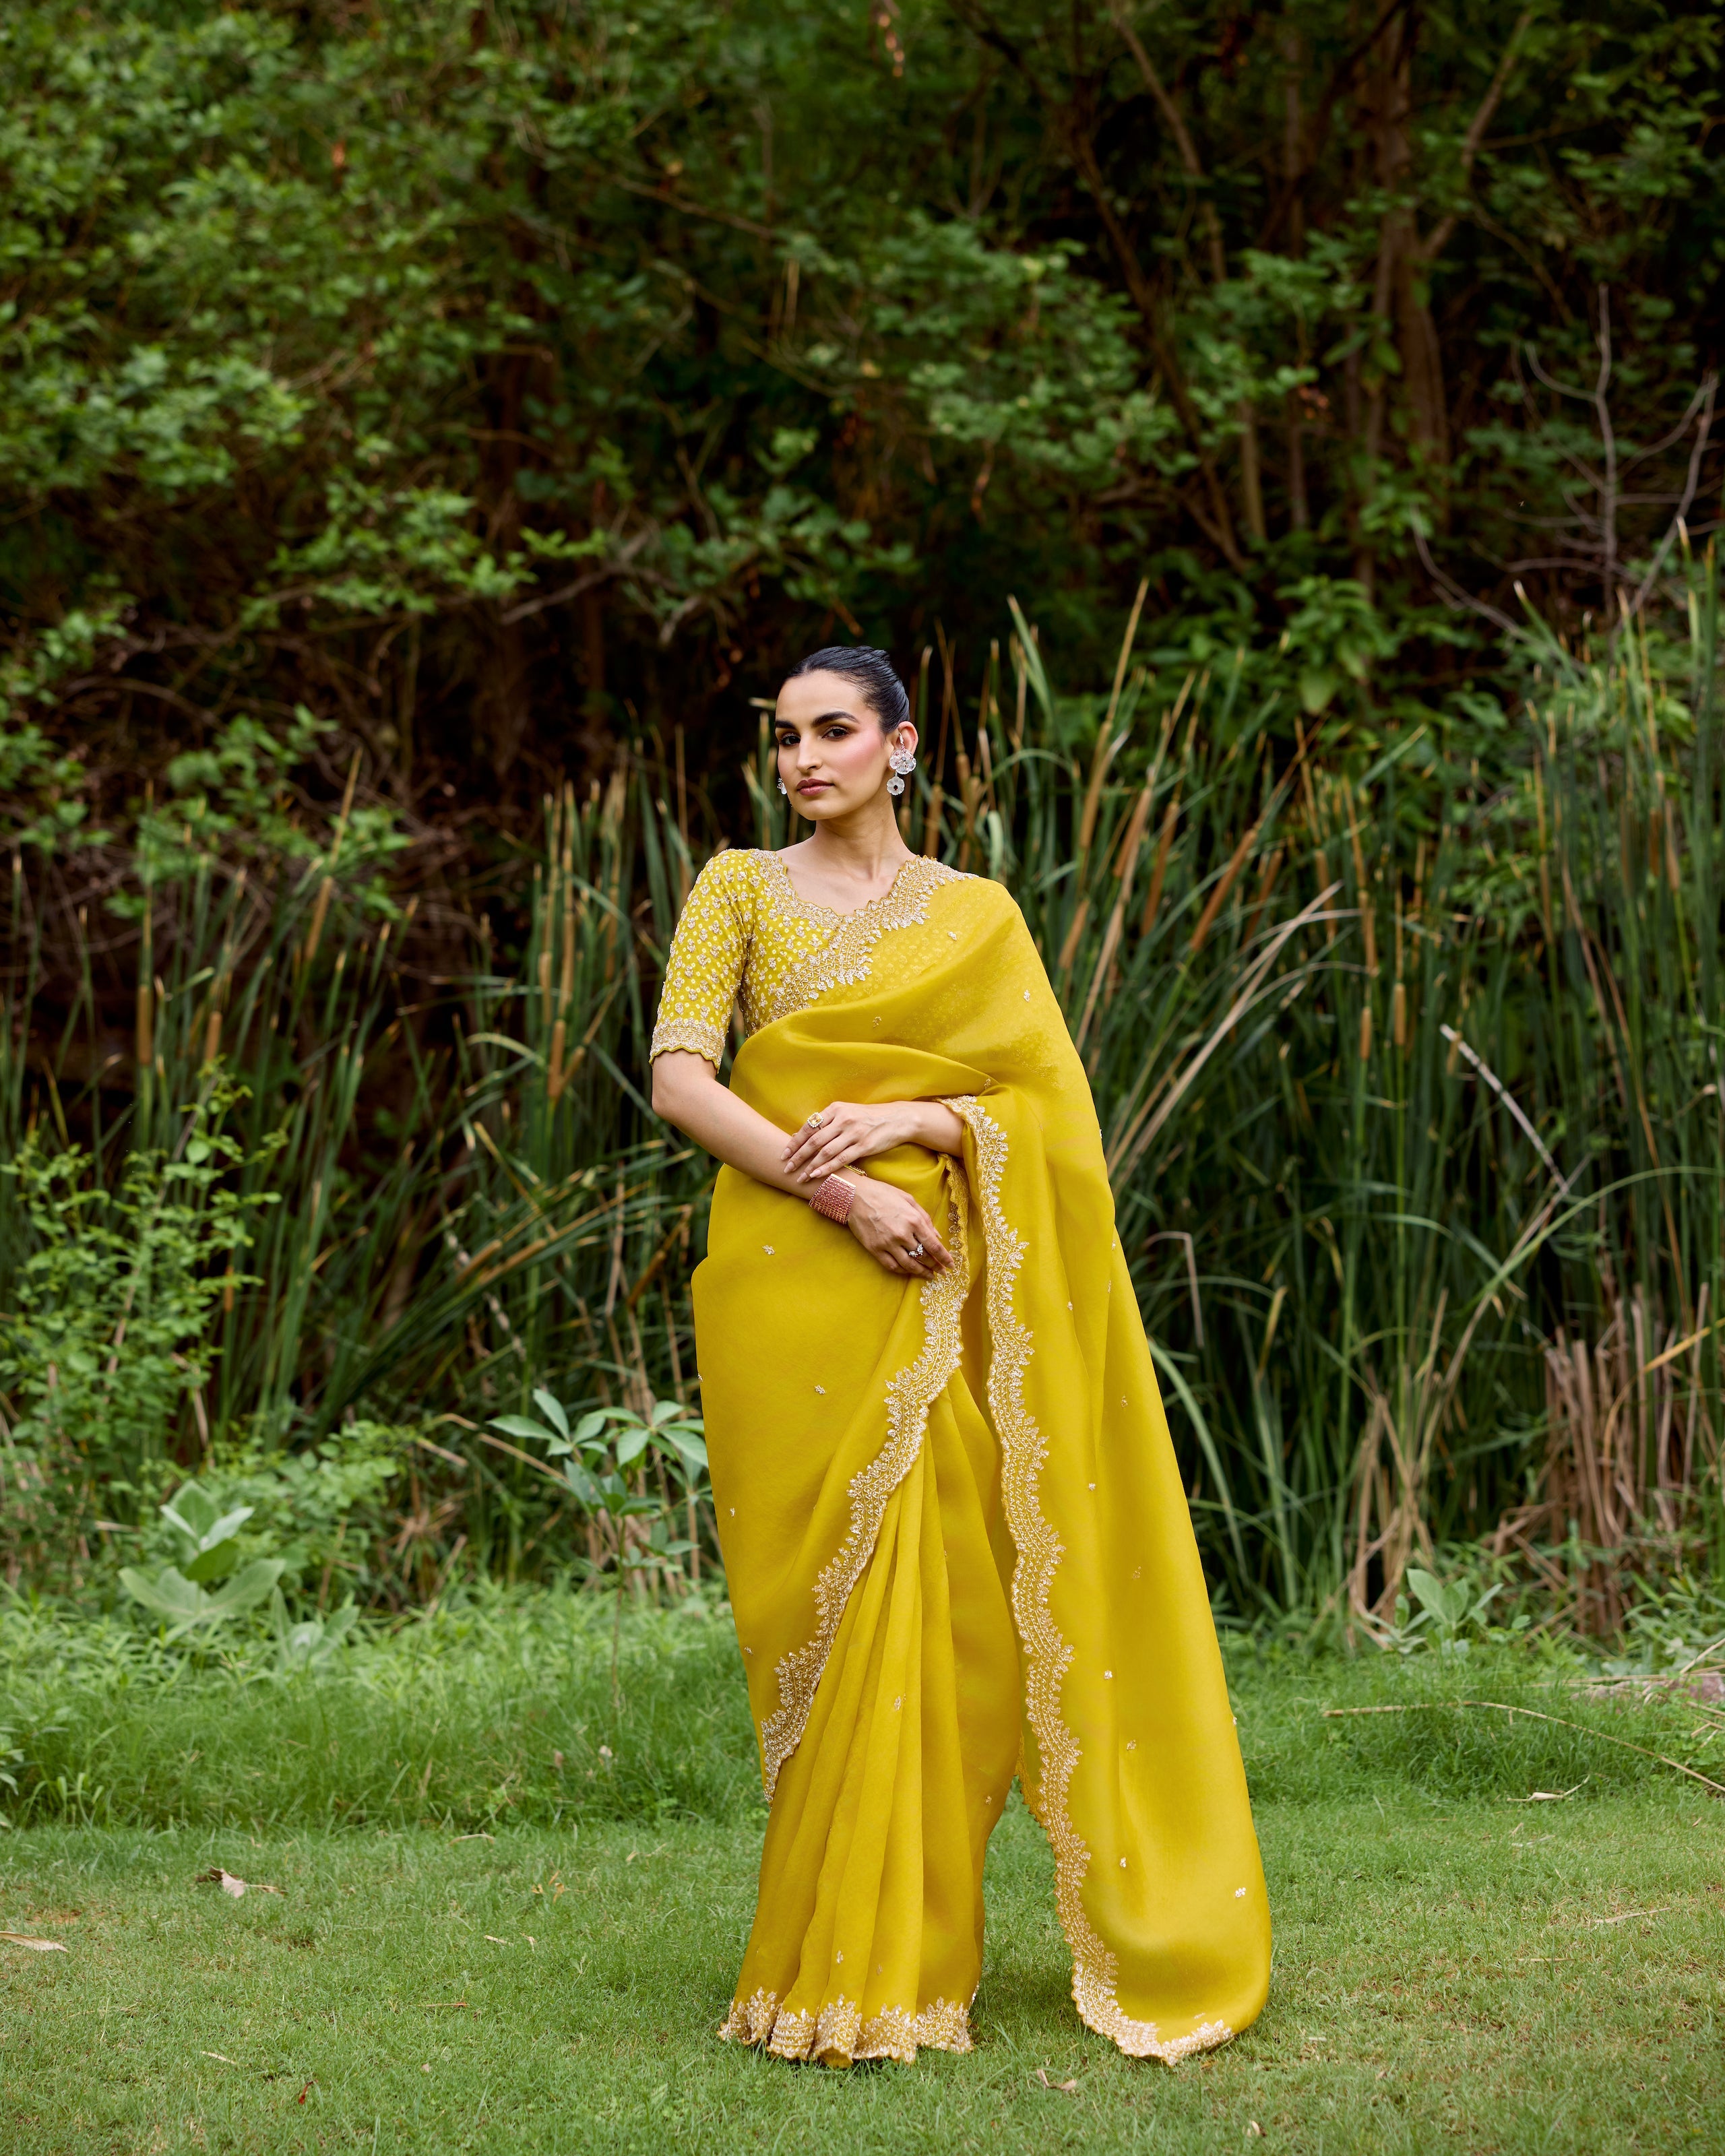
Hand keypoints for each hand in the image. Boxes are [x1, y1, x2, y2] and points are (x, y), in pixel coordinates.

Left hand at [784, 1099, 956, 1182]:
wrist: (897, 1119)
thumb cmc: (869, 1117)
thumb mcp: (848, 1112)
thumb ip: (829, 1122)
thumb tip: (807, 1135)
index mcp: (836, 1109)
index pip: (809, 1127)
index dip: (795, 1141)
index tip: (783, 1153)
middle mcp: (843, 1119)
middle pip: (813, 1140)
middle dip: (797, 1156)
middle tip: (786, 1167)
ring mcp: (853, 1132)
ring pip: (825, 1151)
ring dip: (810, 1166)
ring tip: (800, 1176)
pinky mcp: (864, 1145)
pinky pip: (841, 1159)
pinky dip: (827, 1168)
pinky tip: (817, 1175)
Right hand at [841, 1177, 952, 1278]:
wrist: (854, 1196)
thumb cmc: (883, 1194)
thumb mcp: (908, 1199)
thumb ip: (925, 1218)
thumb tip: (937, 1236)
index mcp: (913, 1220)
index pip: (934, 1245)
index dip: (944, 1258)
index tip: (951, 1265)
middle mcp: (902, 1234)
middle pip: (923, 1257)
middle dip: (935, 1266)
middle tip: (941, 1272)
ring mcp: (888, 1243)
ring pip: (909, 1265)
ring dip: (921, 1272)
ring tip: (928, 1276)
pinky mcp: (875, 1249)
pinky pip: (892, 1266)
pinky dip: (902, 1271)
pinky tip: (908, 1271)